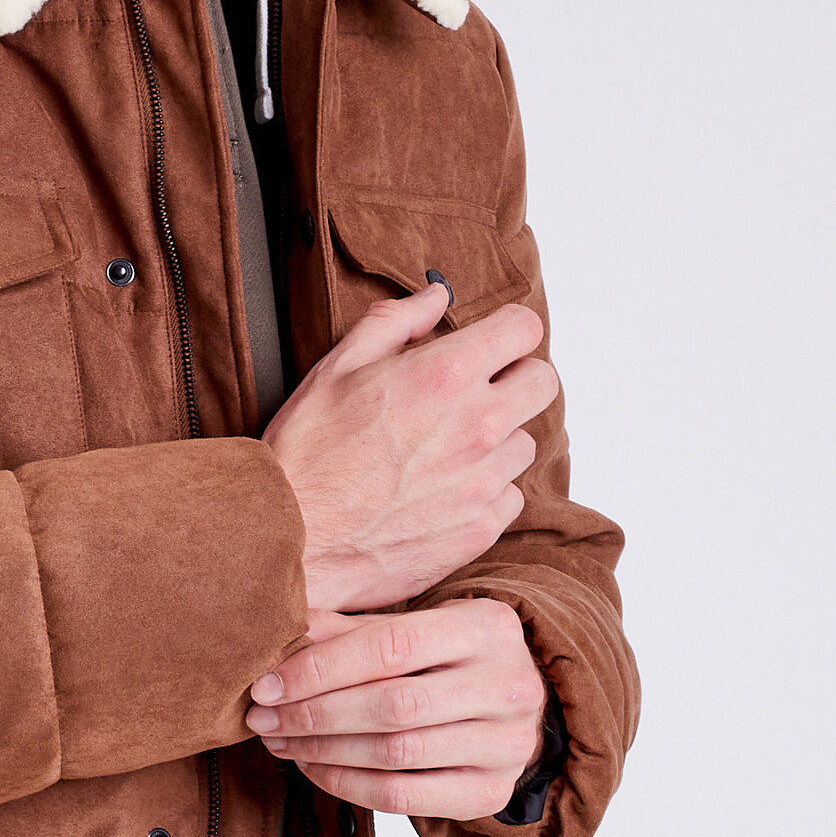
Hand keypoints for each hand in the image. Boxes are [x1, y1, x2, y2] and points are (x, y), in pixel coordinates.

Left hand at [246, 600, 547, 821]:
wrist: (520, 706)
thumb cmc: (453, 658)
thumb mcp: (416, 626)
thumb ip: (352, 630)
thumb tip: (282, 638)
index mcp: (487, 627)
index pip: (390, 646)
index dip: (320, 668)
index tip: (268, 685)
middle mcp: (507, 685)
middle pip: (392, 705)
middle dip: (314, 715)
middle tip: (264, 719)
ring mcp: (507, 745)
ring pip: (396, 753)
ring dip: (323, 751)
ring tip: (282, 742)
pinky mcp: (492, 791)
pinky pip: (405, 797)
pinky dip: (348, 785)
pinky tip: (315, 768)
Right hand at [263, 281, 557, 612]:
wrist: (293, 539)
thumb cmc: (307, 453)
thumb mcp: (338, 366)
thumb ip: (397, 322)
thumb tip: (436, 297)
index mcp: (446, 375)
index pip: (523, 329)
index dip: (505, 331)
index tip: (489, 343)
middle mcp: (478, 426)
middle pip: (542, 384)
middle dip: (514, 378)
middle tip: (473, 391)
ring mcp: (483, 482)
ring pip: (524, 444)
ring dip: (496, 440)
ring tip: (443, 449)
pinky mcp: (479, 529)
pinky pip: (508, 497)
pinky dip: (484, 491)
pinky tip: (440, 490)